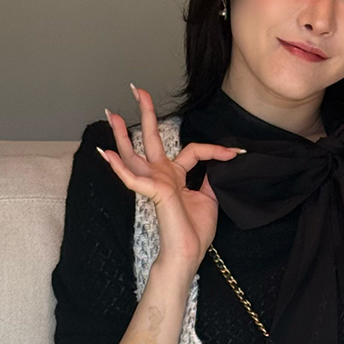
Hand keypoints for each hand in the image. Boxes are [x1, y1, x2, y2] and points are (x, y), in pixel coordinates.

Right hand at [99, 85, 243, 276]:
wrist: (187, 253)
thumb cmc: (194, 231)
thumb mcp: (209, 198)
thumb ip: (208, 178)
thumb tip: (218, 164)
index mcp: (175, 176)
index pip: (194, 151)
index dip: (216, 149)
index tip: (236, 152)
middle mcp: (161, 175)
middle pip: (150, 139)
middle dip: (145, 113)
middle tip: (137, 90)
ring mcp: (154, 182)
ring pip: (134, 153)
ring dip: (120, 133)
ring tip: (110, 113)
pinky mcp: (153, 192)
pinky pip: (133, 178)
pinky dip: (119, 166)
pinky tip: (106, 153)